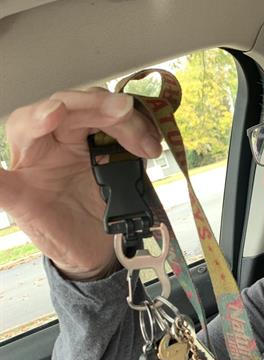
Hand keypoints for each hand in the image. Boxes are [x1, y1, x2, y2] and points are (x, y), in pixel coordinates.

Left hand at [0, 89, 161, 278]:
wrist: (99, 253)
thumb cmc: (59, 234)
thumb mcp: (26, 213)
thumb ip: (0, 190)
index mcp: (29, 153)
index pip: (27, 122)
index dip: (40, 114)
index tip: (55, 113)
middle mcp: (56, 140)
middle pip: (72, 108)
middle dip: (98, 106)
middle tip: (123, 112)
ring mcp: (87, 140)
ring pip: (103, 111)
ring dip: (128, 121)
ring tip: (146, 144)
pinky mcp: (114, 145)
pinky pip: (128, 126)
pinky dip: (143, 131)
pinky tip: (152, 145)